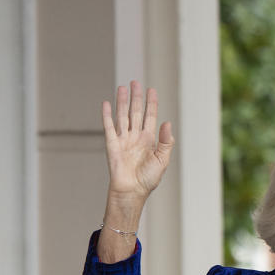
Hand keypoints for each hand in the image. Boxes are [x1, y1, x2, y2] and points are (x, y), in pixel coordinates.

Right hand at [102, 81, 173, 202]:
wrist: (132, 191)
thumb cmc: (148, 179)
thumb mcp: (163, 159)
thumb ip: (166, 141)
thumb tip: (168, 122)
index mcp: (149, 140)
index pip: (150, 116)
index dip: (151, 103)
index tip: (151, 90)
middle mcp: (136, 137)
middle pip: (135, 112)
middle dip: (136, 98)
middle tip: (136, 82)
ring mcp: (123, 140)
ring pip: (122, 116)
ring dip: (122, 102)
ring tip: (123, 87)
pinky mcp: (112, 145)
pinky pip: (109, 127)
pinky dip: (107, 115)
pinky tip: (107, 103)